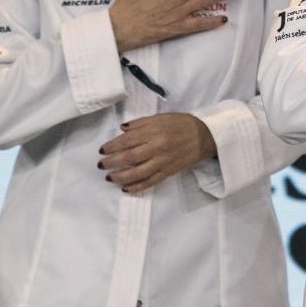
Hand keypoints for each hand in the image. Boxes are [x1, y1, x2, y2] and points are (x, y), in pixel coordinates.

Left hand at [97, 113, 216, 191]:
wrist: (204, 136)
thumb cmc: (181, 124)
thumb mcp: (160, 118)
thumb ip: (140, 123)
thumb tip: (122, 129)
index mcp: (153, 132)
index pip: (127, 140)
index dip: (112, 146)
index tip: (102, 150)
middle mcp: (157, 147)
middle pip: (129, 157)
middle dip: (112, 162)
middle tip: (101, 165)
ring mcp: (163, 161)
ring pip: (138, 172)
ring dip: (121, 177)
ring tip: (109, 178)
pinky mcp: (168, 172)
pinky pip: (151, 181)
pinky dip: (138, 187)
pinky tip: (126, 189)